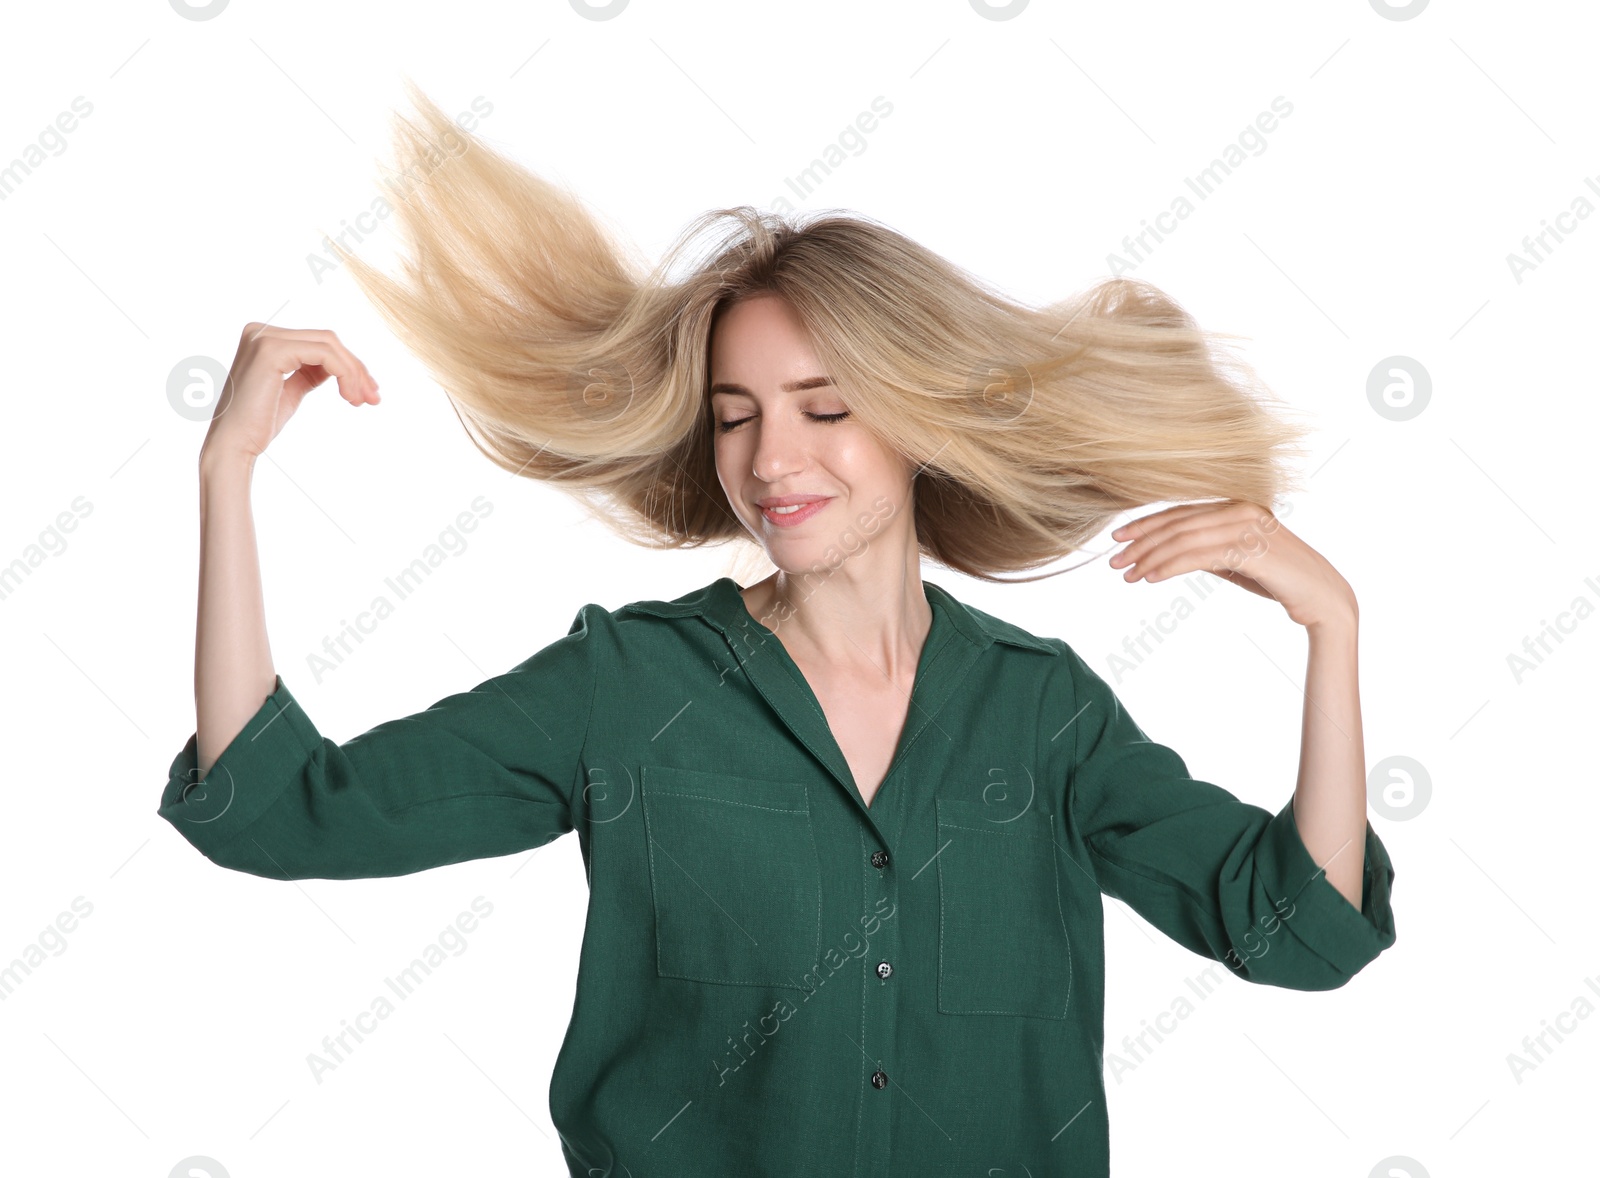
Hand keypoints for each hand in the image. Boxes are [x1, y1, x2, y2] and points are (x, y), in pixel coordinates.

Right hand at [201, 322, 379, 465]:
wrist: (235, 445)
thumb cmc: (261, 423)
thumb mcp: (293, 388)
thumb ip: (312, 370)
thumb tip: (342, 364)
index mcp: (263, 336)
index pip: (319, 341)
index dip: (349, 364)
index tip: (367, 392)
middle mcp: (260, 330)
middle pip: (327, 340)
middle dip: (356, 368)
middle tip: (374, 398)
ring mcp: (264, 337)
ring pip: (330, 344)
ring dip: (354, 373)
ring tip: (362, 400)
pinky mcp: (271, 350)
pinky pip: (324, 354)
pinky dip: (345, 373)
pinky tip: (349, 397)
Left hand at [1107, 500, 1356, 629]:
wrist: (1322, 599)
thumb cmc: (1279, 580)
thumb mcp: (1235, 562)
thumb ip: (1207, 552)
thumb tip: (1170, 554)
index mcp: (1237, 505)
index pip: (1181, 512)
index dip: (1146, 524)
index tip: (1117, 539)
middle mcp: (1241, 508)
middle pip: (1177, 523)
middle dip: (1140, 543)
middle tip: (1113, 561)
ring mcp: (1248, 526)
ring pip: (1184, 539)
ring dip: (1150, 558)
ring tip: (1127, 575)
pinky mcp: (1252, 549)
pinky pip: (1199, 556)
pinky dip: (1170, 566)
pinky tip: (1151, 577)